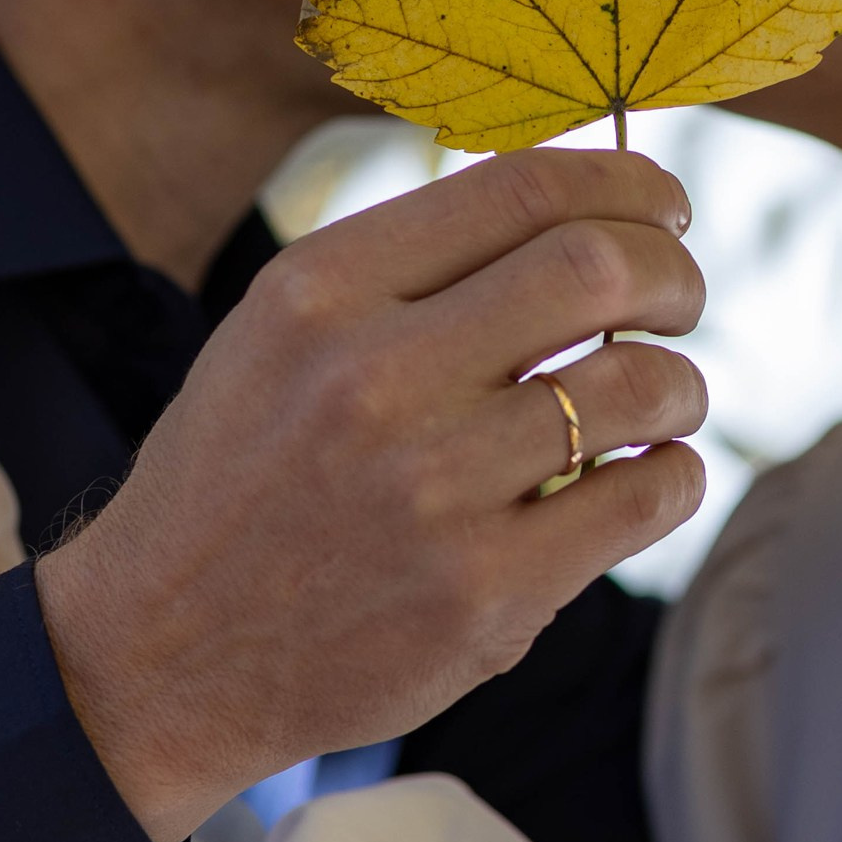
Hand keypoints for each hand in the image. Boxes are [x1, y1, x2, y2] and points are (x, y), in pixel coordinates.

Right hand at [37, 148, 706, 841]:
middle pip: (600, 270)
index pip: (523, 187)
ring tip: (663, 402)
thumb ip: (404, 268)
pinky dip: (674, 476)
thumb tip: (574, 208)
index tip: (663, 206)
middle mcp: (374, 378)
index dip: (628, 184)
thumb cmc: (240, 482)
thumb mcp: (276, 336)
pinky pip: (646, 499)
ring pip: (643, 388)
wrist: (159, 658)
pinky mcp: (486, 595)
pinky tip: (647, 477)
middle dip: (673, 272)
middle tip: (678, 300)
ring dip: (681, 385)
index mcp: (320, 291)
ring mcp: (434, 493)